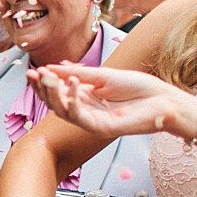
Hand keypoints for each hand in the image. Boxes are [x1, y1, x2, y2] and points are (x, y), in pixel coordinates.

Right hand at [27, 63, 196, 140]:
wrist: (164, 100)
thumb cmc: (139, 87)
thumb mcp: (104, 75)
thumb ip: (78, 73)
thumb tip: (52, 67)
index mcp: (85, 96)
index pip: (56, 91)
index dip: (43, 82)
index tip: (32, 70)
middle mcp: (85, 110)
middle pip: (54, 103)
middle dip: (42, 88)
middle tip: (34, 74)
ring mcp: (92, 121)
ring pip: (63, 111)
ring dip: (53, 94)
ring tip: (48, 77)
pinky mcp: (101, 129)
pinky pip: (80, 117)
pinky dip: (73, 102)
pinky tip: (73, 86)